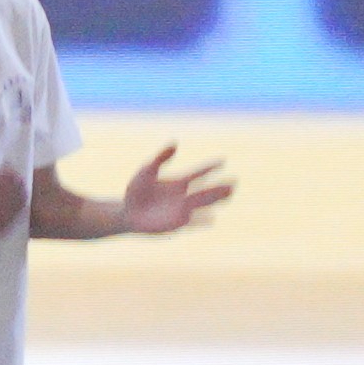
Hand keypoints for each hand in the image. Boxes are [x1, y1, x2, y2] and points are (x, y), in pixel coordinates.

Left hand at [112, 145, 231, 235]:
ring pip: (203, 203)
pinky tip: (212, 219)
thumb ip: (161, 158)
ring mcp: (183, 210)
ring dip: (216, 199)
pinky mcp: (178, 223)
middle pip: (205, 190)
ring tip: (230, 193)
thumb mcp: (147, 171)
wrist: (129, 212)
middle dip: (219, 186)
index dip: (209, 167)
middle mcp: (184, 196)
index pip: (197, 173)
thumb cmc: (136, 191)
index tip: (222, 160)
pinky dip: (201, 220)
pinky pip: (193, 222)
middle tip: (234, 181)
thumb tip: (175, 142)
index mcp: (178, 182)